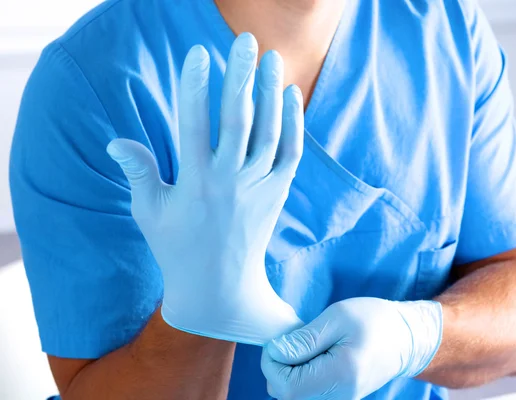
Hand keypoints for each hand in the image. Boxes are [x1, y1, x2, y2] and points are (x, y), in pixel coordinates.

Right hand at [107, 33, 303, 344]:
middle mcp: (229, 182)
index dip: (196, 87)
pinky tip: (288, 94)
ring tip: (269, 57)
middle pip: (237, 120)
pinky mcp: (277, 193)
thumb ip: (139, 173)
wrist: (221, 288)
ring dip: (270, 92)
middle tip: (244, 39)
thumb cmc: (177, 247)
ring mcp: (258, 187)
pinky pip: (290, 152)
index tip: (199, 55)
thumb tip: (116, 141)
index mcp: (194, 184)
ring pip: (269, 132)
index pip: (194, 126)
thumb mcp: (150, 213)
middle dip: (240, 77)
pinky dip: (292, 123)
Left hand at [261, 298, 442, 398]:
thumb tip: (274, 353)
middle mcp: (339, 397)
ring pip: (292, 394)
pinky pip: (305, 392)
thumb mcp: (338, 317)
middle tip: (295, 339)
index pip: (285, 386)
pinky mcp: (338, 398)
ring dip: (289, 369)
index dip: (271, 363)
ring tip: (308, 345)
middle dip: (278, 366)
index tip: (280, 339)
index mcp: (340, 376)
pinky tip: (314, 355)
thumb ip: (304, 339)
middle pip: (284, 393)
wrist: (407, 339)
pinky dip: (300, 374)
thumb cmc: (375, 321)